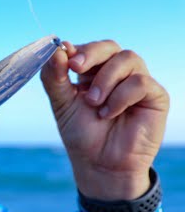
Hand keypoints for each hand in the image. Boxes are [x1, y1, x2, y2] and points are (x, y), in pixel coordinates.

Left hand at [40, 40, 168, 200]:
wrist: (100, 165)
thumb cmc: (82, 135)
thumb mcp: (62, 105)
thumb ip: (56, 79)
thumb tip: (56, 50)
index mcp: (93, 73)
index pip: (90, 49)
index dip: (78, 50)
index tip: (64, 56)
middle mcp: (117, 74)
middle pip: (110, 47)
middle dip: (91, 54)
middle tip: (76, 68)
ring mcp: (137, 83)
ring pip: (128, 59)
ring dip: (105, 79)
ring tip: (93, 103)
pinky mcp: (155, 96)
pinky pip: (140, 82)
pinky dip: (120, 96)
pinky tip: (109, 113)